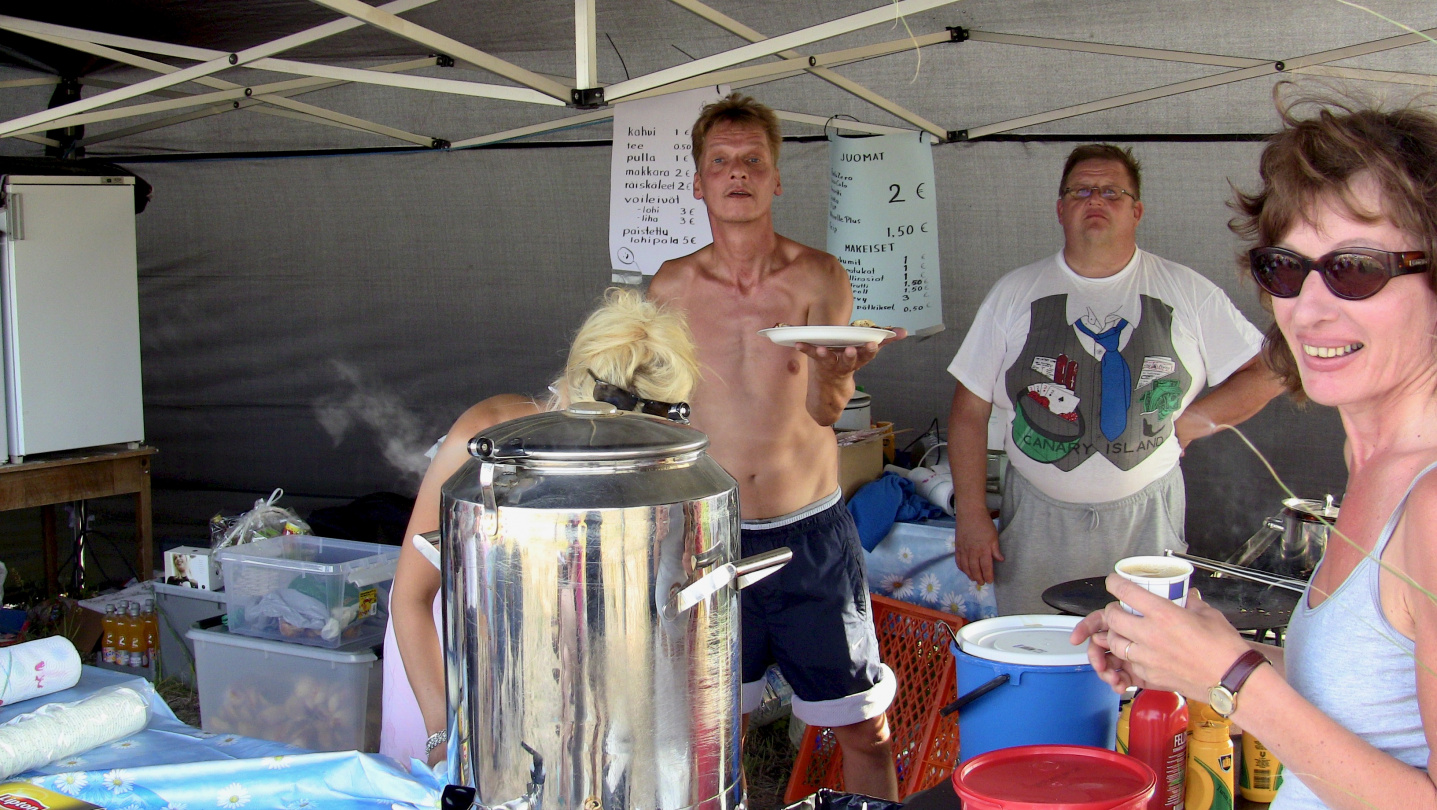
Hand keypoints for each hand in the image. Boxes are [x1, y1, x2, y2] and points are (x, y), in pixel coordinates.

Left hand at [795, 327, 906, 378]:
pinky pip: (812, 354)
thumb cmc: (849, 368)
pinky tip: (799, 343)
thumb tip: (904, 332)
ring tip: (822, 349)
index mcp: (859, 361)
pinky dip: (806, 348)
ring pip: (830, 360)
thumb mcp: (866, 356)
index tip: (874, 343)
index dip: (871, 349)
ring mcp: (832, 366)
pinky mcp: (819, 364)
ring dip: (825, 354)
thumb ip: (884, 342)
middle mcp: (846, 364)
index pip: (868, 355)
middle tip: (852, 350)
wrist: (830, 396)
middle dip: (853, 355)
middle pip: (851, 360)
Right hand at [953, 518, 1002, 584]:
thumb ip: (996, 549)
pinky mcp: (958, 547)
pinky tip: (965, 570)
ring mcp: (964, 550)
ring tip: (974, 579)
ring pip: (966, 567)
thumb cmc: (984, 524)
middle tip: (982, 583)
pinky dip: (961, 568)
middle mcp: (972, 552)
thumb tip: (1000, 560)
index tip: (990, 581)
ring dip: (970, 575)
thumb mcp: (994, 536)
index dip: (988, 575)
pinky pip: (958, 561)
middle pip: (975, 569)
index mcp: (983, 549)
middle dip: (979, 578)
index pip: (986, 567)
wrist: (970, 513)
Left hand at [1070, 574, 1250, 697]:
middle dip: (1111, 611)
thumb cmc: (1224, 648)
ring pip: (1115, 643)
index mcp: (1163, 614)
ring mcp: (1148, 658)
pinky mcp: (1151, 676)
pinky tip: (1139, 652)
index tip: (1114, 581)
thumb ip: (1192, 603)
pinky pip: (1129, 664)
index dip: (1115, 583)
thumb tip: (1187, 596)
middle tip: (1118, 609)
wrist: (1232, 680)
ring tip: (1124, 631)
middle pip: (1112, 618)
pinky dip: (1129, 657)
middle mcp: (1150, 635)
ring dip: (1115, 635)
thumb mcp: (1208, 614)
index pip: (1126, 592)